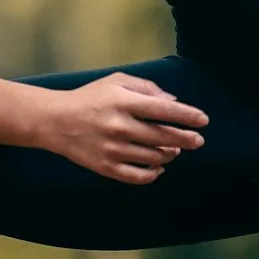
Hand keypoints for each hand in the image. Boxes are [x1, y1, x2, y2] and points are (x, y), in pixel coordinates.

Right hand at [37, 73, 207, 184]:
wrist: (54, 121)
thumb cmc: (90, 97)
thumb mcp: (116, 81)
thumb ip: (146, 88)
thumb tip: (174, 102)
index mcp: (123, 102)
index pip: (164, 110)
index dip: (187, 116)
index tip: (204, 121)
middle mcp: (119, 126)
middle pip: (164, 137)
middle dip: (186, 139)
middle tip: (198, 141)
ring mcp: (112, 149)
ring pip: (154, 157)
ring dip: (169, 154)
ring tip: (174, 150)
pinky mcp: (105, 167)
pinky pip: (137, 176)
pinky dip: (153, 173)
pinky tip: (159, 167)